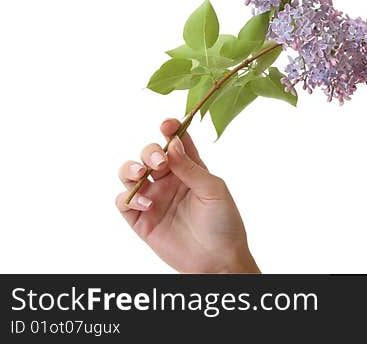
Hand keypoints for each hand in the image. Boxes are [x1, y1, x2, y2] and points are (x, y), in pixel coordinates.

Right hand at [115, 118, 259, 273]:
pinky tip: (146, 203)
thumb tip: (172, 144)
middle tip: (160, 162)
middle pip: (149, 154)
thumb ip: (191, 168)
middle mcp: (170, 180)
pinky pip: (123, 202)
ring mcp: (154, 198)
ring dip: (130, 168)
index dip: (169, 128)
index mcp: (191, 168)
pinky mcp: (141, 220)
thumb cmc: (224, 222)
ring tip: (142, 174)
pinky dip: (128, 197)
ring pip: (129, 173)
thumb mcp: (214, 190)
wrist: (218, 260)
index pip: (176, 141)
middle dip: (150, 151)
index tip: (167, 124)